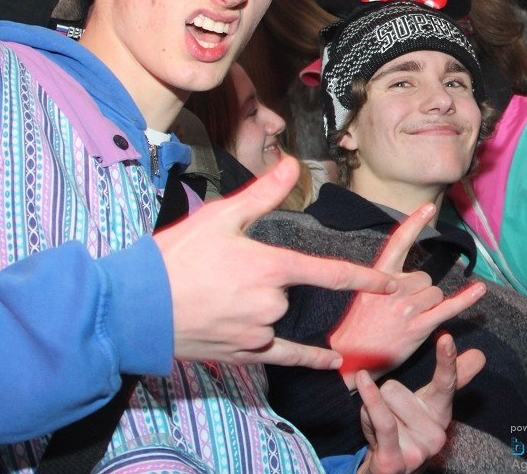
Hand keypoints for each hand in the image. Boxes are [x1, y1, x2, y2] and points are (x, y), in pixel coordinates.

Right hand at [155, 157, 394, 367]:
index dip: (365, 279)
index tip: (391, 283)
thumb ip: (264, 193)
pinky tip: (332, 362)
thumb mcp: (221, 216)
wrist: (134, 307)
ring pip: (279, 316)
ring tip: (219, 294)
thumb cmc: (176, 257)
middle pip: (292, 290)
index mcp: (271, 267)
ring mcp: (259, 332)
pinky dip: (310, 360)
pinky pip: (285, 357)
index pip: (331, 273)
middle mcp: (272, 304)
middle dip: (269, 279)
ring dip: (263, 305)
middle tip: (223, 272)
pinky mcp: (244, 353)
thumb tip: (293, 164)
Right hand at [329, 203, 485, 386]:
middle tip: (400, 312)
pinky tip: (480, 289)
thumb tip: (414, 275)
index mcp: (378, 276)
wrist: (350, 357)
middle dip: (420, 293)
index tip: (428, 207)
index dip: (414, 223)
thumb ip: (387, 280)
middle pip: (425, 278)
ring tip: (407, 323)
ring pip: (435, 294)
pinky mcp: (418, 326)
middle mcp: (393, 287)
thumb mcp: (365, 294)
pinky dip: (466, 300)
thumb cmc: (359, 326)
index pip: (399, 242)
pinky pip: (447, 309)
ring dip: (428, 307)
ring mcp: (406, 307)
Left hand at [357, 333, 485, 473]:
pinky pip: (381, 420)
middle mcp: (435, 434)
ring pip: (382, 402)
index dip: (447, 360)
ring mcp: (417, 450)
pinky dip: (370, 399)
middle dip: (381, 400)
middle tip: (388, 420)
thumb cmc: (404, 431)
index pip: (446, 381)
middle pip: (393, 388)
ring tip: (379, 431)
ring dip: (370, 411)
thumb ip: (451, 378)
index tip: (446, 337)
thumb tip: (479, 355)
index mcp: (442, 413)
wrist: (388, 471)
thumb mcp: (425, 404)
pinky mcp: (396, 462)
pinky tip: (363, 382)